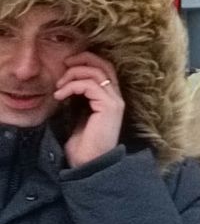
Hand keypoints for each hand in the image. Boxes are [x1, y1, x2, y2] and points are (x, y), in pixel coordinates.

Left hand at [56, 54, 124, 168]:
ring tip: (58, 87)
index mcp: (110, 97)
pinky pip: (90, 85)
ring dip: (73, 74)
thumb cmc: (83, 145)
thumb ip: (79, 100)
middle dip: (82, 59)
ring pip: (96, 72)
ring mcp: (115, 101)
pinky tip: (60, 95)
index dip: (87, 61)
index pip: (104, 68)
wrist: (89, 164)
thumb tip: (67, 85)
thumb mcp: (78, 116)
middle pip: (104, 64)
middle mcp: (116, 96)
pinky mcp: (109, 106)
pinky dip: (72, 86)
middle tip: (64, 65)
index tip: (66, 65)